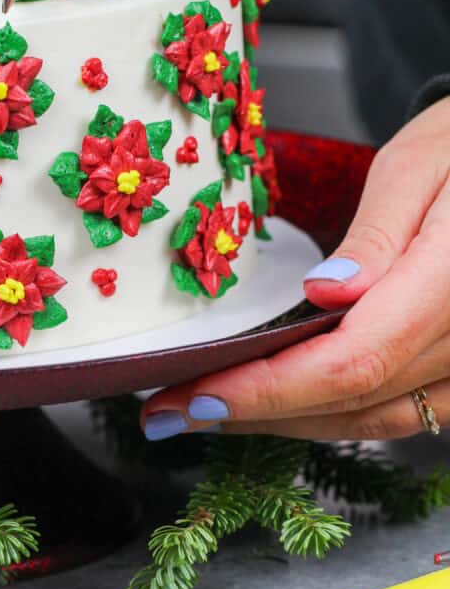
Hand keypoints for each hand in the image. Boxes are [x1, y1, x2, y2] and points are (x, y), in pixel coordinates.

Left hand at [142, 97, 449, 441]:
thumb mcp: (416, 165)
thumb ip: (375, 234)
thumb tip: (325, 292)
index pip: (352, 360)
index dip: (268, 390)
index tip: (195, 396)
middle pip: (355, 401)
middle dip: (256, 412)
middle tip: (173, 411)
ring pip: (374, 419)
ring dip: (287, 423)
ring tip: (209, 411)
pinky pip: (398, 410)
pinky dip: (333, 414)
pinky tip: (280, 404)